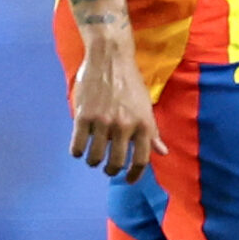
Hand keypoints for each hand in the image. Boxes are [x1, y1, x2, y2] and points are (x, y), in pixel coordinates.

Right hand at [68, 38, 163, 182]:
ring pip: (95, 157)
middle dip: (111, 170)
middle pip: (116, 163)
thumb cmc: (130, 83)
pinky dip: (77, 151)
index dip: (135, 175)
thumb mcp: (146, 107)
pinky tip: (79, 149)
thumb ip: (152, 132)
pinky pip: (77, 144)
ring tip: (94, 158)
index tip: (128, 180)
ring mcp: (103, 121)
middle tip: (108, 168)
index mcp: (143, 124)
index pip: (141, 160)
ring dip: (93, 162)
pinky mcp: (83, 115)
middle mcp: (124, 126)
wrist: (110, 59)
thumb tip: (161, 152)